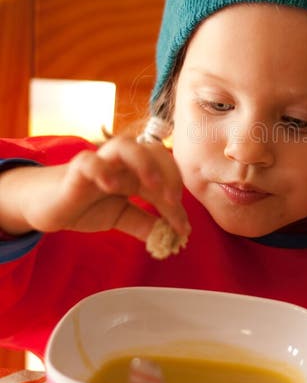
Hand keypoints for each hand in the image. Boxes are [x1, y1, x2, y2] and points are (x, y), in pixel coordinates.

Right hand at [0, 136, 189, 245]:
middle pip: (154, 151)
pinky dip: (102, 169)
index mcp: (136, 171)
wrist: (46, 205)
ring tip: (153, 187)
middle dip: (170, 175)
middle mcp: (122, 162)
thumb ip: (145, 223)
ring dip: (144, 163)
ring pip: (126, 145)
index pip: (166, 176)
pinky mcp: (76, 170)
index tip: (183, 229)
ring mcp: (100, 163)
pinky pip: (89, 161)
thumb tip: (172, 237)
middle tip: (173, 203)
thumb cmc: (85, 205)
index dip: (177, 201)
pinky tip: (111, 187)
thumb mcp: (121, 217)